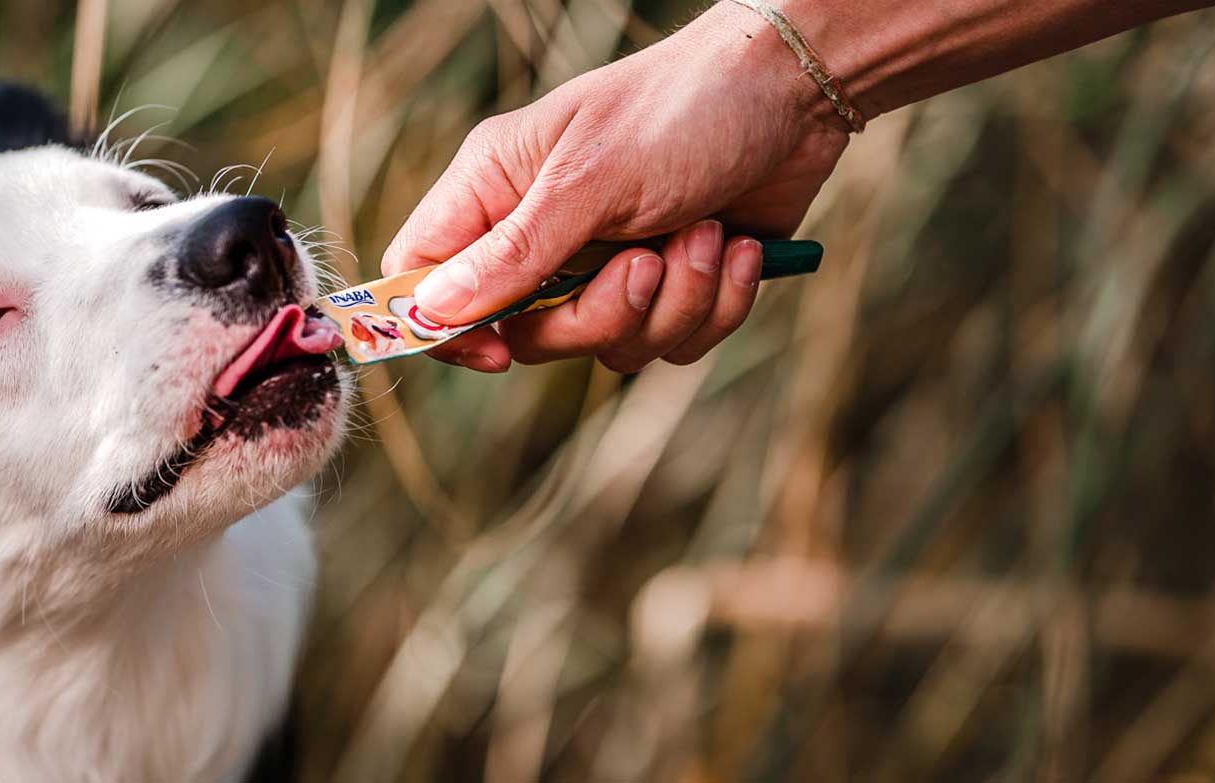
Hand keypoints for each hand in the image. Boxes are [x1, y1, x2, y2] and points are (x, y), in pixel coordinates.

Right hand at [378, 3, 849, 372]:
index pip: (422, 274)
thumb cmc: (680, 110)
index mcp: (495, 188)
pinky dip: (716, 301)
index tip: (497, 352)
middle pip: (525, 332)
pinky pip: (672, 340)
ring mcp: (606, 262)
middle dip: (599, 315)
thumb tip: (433, 309)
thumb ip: (513, 252)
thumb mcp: (590, 179)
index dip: (444, 326)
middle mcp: (541, 231)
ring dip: (673, 301)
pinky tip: (737, 245)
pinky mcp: (670, 284)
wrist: (793, 92)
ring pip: (608, 346)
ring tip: (706, 233)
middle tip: (645, 264)